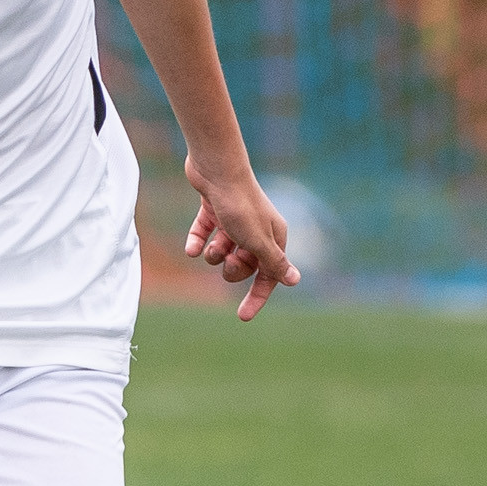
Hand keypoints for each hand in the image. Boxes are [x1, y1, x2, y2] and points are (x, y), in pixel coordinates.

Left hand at [182, 158, 299, 318]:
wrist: (215, 168)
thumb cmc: (239, 206)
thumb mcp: (256, 240)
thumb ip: (273, 262)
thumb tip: (295, 281)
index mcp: (274, 237)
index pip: (269, 274)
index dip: (257, 296)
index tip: (243, 316)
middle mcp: (257, 229)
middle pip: (244, 265)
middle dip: (232, 269)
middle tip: (225, 261)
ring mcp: (234, 220)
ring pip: (222, 252)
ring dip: (213, 254)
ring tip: (210, 247)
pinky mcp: (214, 210)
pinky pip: (203, 235)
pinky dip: (196, 242)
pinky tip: (191, 248)